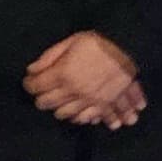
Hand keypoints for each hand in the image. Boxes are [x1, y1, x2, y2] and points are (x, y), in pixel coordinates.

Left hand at [25, 31, 144, 127]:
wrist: (131, 47)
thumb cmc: (99, 42)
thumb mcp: (71, 41)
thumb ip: (49, 57)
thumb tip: (31, 70)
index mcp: (63, 74)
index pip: (35, 86)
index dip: (30, 83)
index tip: (31, 81)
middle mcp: (73, 92)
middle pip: (47, 104)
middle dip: (41, 99)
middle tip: (44, 93)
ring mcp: (89, 101)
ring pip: (66, 115)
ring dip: (61, 111)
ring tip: (64, 104)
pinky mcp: (104, 105)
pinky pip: (91, 118)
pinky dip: (88, 119)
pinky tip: (84, 114)